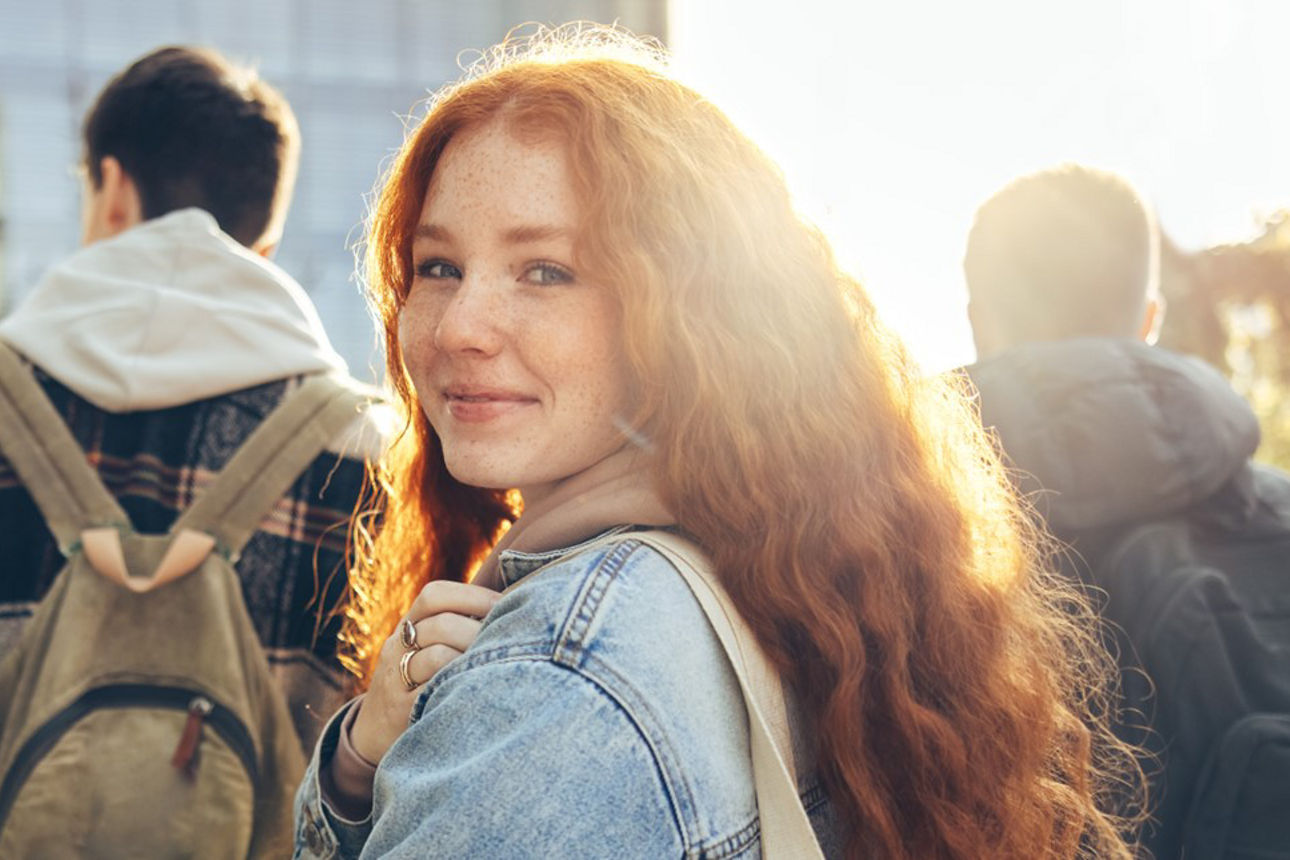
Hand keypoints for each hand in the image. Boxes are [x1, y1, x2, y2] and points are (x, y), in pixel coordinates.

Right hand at [350, 580, 499, 763]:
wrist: (372, 730)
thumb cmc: (415, 682)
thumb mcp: (422, 648)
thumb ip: (454, 626)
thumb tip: (511, 606)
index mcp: (407, 626)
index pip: (434, 595)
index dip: (472, 595)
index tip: (504, 604)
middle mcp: (397, 647)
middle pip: (440, 625)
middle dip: (480, 630)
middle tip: (510, 639)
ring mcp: (396, 679)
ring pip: (437, 656)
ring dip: (473, 658)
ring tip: (497, 664)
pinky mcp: (402, 711)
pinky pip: (433, 693)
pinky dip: (459, 686)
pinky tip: (480, 688)